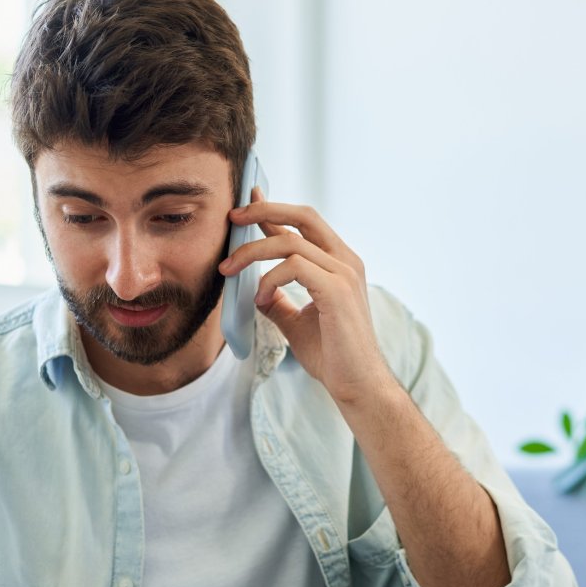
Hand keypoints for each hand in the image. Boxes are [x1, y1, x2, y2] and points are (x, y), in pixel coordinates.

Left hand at [219, 189, 396, 404]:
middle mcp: (346, 261)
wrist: (356, 385)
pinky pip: (293, 267)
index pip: (303, 225)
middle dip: (264, 210)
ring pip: (290, 242)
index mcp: (340, 264)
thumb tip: (257, 289)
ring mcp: (344, 273)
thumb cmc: (332, 356)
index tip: (246, 202)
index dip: (273, 209)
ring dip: (252, 252)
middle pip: (303, 216)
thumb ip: (279, 300)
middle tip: (233, 217)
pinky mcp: (337, 290)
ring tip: (229, 270)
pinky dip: (268, 280)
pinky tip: (260, 300)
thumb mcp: (297, 321)